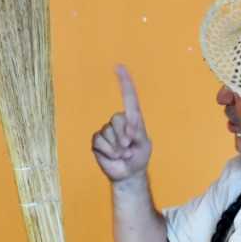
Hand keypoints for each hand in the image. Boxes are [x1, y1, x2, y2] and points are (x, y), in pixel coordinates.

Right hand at [91, 64, 151, 183]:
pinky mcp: (97, 141)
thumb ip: (137, 132)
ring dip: (117, 147)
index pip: (129, 98)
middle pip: (118, 120)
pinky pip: (99, 141)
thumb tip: (127, 128)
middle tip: (129, 149)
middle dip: (124, 136)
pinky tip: (112, 156)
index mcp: (133, 119)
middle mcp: (118, 122)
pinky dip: (108, 151)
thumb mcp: (144, 144)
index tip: (119, 67)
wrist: (128, 174)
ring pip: (108, 132)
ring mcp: (106, 130)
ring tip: (122, 155)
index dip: (124, 83)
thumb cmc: (138, 157)